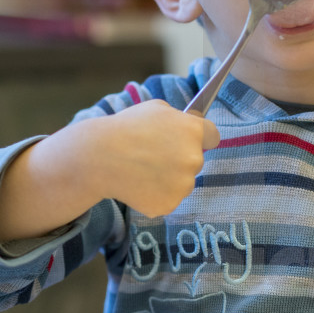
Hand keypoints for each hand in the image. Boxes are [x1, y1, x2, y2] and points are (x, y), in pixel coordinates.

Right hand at [0, 100, 218, 239]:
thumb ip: (178, 117)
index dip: (201, 138)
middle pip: (195, 162)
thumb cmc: (125, 128)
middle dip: (179, 160)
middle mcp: (194, 158)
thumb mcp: (155, 108)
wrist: (99, 157)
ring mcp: (183, 184)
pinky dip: (155, 195)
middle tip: (153, 156)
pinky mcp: (169, 204)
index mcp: (193, 131)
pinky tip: (138, 184)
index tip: (190, 141)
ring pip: (181, 183)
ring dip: (168, 179)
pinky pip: (167, 199)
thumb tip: (194, 121)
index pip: (213, 136)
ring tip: (141, 170)